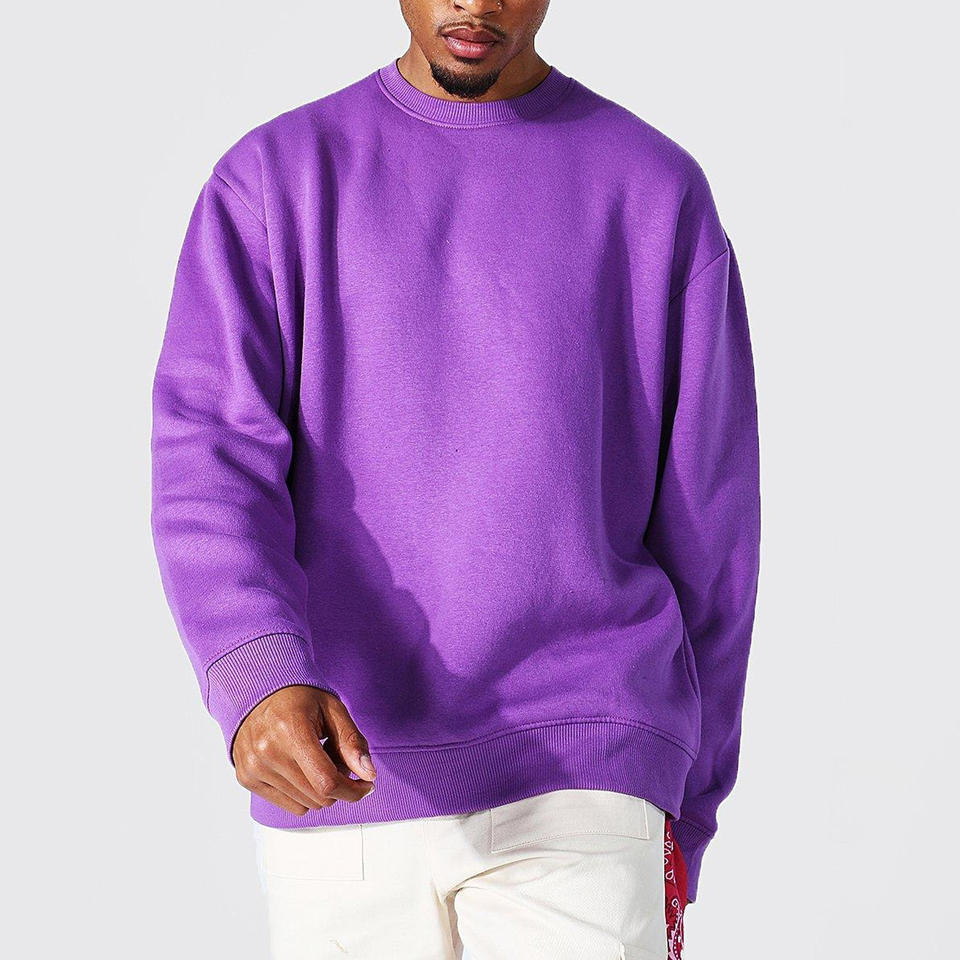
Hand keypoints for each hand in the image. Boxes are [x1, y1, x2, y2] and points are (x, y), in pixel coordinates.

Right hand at [232, 685, 376, 815]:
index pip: (326, 781)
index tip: (367, 784)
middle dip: (340, 785)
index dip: (353, 790)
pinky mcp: (247, 778)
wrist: (259, 692)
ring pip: (306, 804)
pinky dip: (304, 794)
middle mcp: (267, 752)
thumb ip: (352, 742)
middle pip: (319, 797)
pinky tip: (302, 768)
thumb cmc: (299, 698)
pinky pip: (290, 806)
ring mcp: (254, 768)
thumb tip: (369, 774)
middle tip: (339, 760)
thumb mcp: (333, 709)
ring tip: (318, 760)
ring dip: (321, 789)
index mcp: (290, 731)